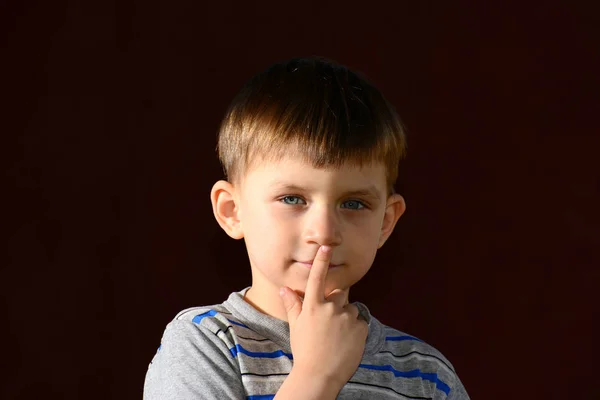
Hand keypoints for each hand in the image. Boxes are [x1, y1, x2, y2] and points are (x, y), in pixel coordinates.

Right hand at [279, 245, 368, 390]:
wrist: (319, 376)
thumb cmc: (304, 350)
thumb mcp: (296, 327)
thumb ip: (293, 305)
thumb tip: (285, 289)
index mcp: (313, 306)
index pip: (317, 278)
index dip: (321, 261)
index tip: (326, 246)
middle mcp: (330, 309)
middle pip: (339, 294)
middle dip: (336, 303)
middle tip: (328, 324)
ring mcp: (347, 318)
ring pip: (350, 309)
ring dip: (346, 318)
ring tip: (336, 338)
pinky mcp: (361, 328)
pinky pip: (360, 322)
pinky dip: (355, 330)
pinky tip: (346, 343)